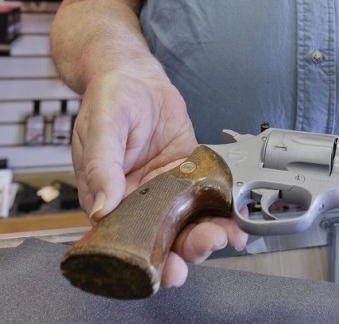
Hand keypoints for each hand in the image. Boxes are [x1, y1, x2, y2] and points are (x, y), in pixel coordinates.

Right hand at [71, 67, 246, 286]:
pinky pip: (204, 194)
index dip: (148, 259)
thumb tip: (102, 207)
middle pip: (161, 236)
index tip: (168, 268)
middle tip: (204, 245)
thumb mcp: (100, 127)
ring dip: (206, 234)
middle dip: (185, 250)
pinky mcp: (186, 171)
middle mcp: (137, 198)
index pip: (127, 240)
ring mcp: (164, 187)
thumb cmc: (109, 98)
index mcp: (109, 196)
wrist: (134, 74)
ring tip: (226, 236)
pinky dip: (220, 208)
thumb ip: (100, 165)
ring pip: (186, 221)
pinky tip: (234, 215)